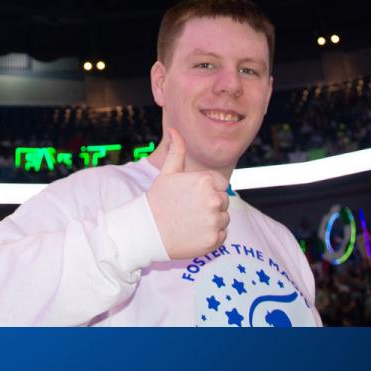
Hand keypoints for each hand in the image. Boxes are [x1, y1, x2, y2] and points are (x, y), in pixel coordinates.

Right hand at [145, 127, 229, 259]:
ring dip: (211, 221)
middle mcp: (213, 199)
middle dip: (210, 205)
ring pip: (224, 218)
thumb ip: (176, 151)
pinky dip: (211, 236)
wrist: (147, 231)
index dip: (207, 190)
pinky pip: (222, 235)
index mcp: (205, 180)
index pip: (222, 185)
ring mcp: (214, 220)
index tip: (192, 197)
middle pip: (224, 201)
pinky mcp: (215, 239)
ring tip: (190, 222)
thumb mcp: (167, 173)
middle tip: (189, 211)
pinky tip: (193, 233)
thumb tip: (175, 130)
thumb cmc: (158, 200)